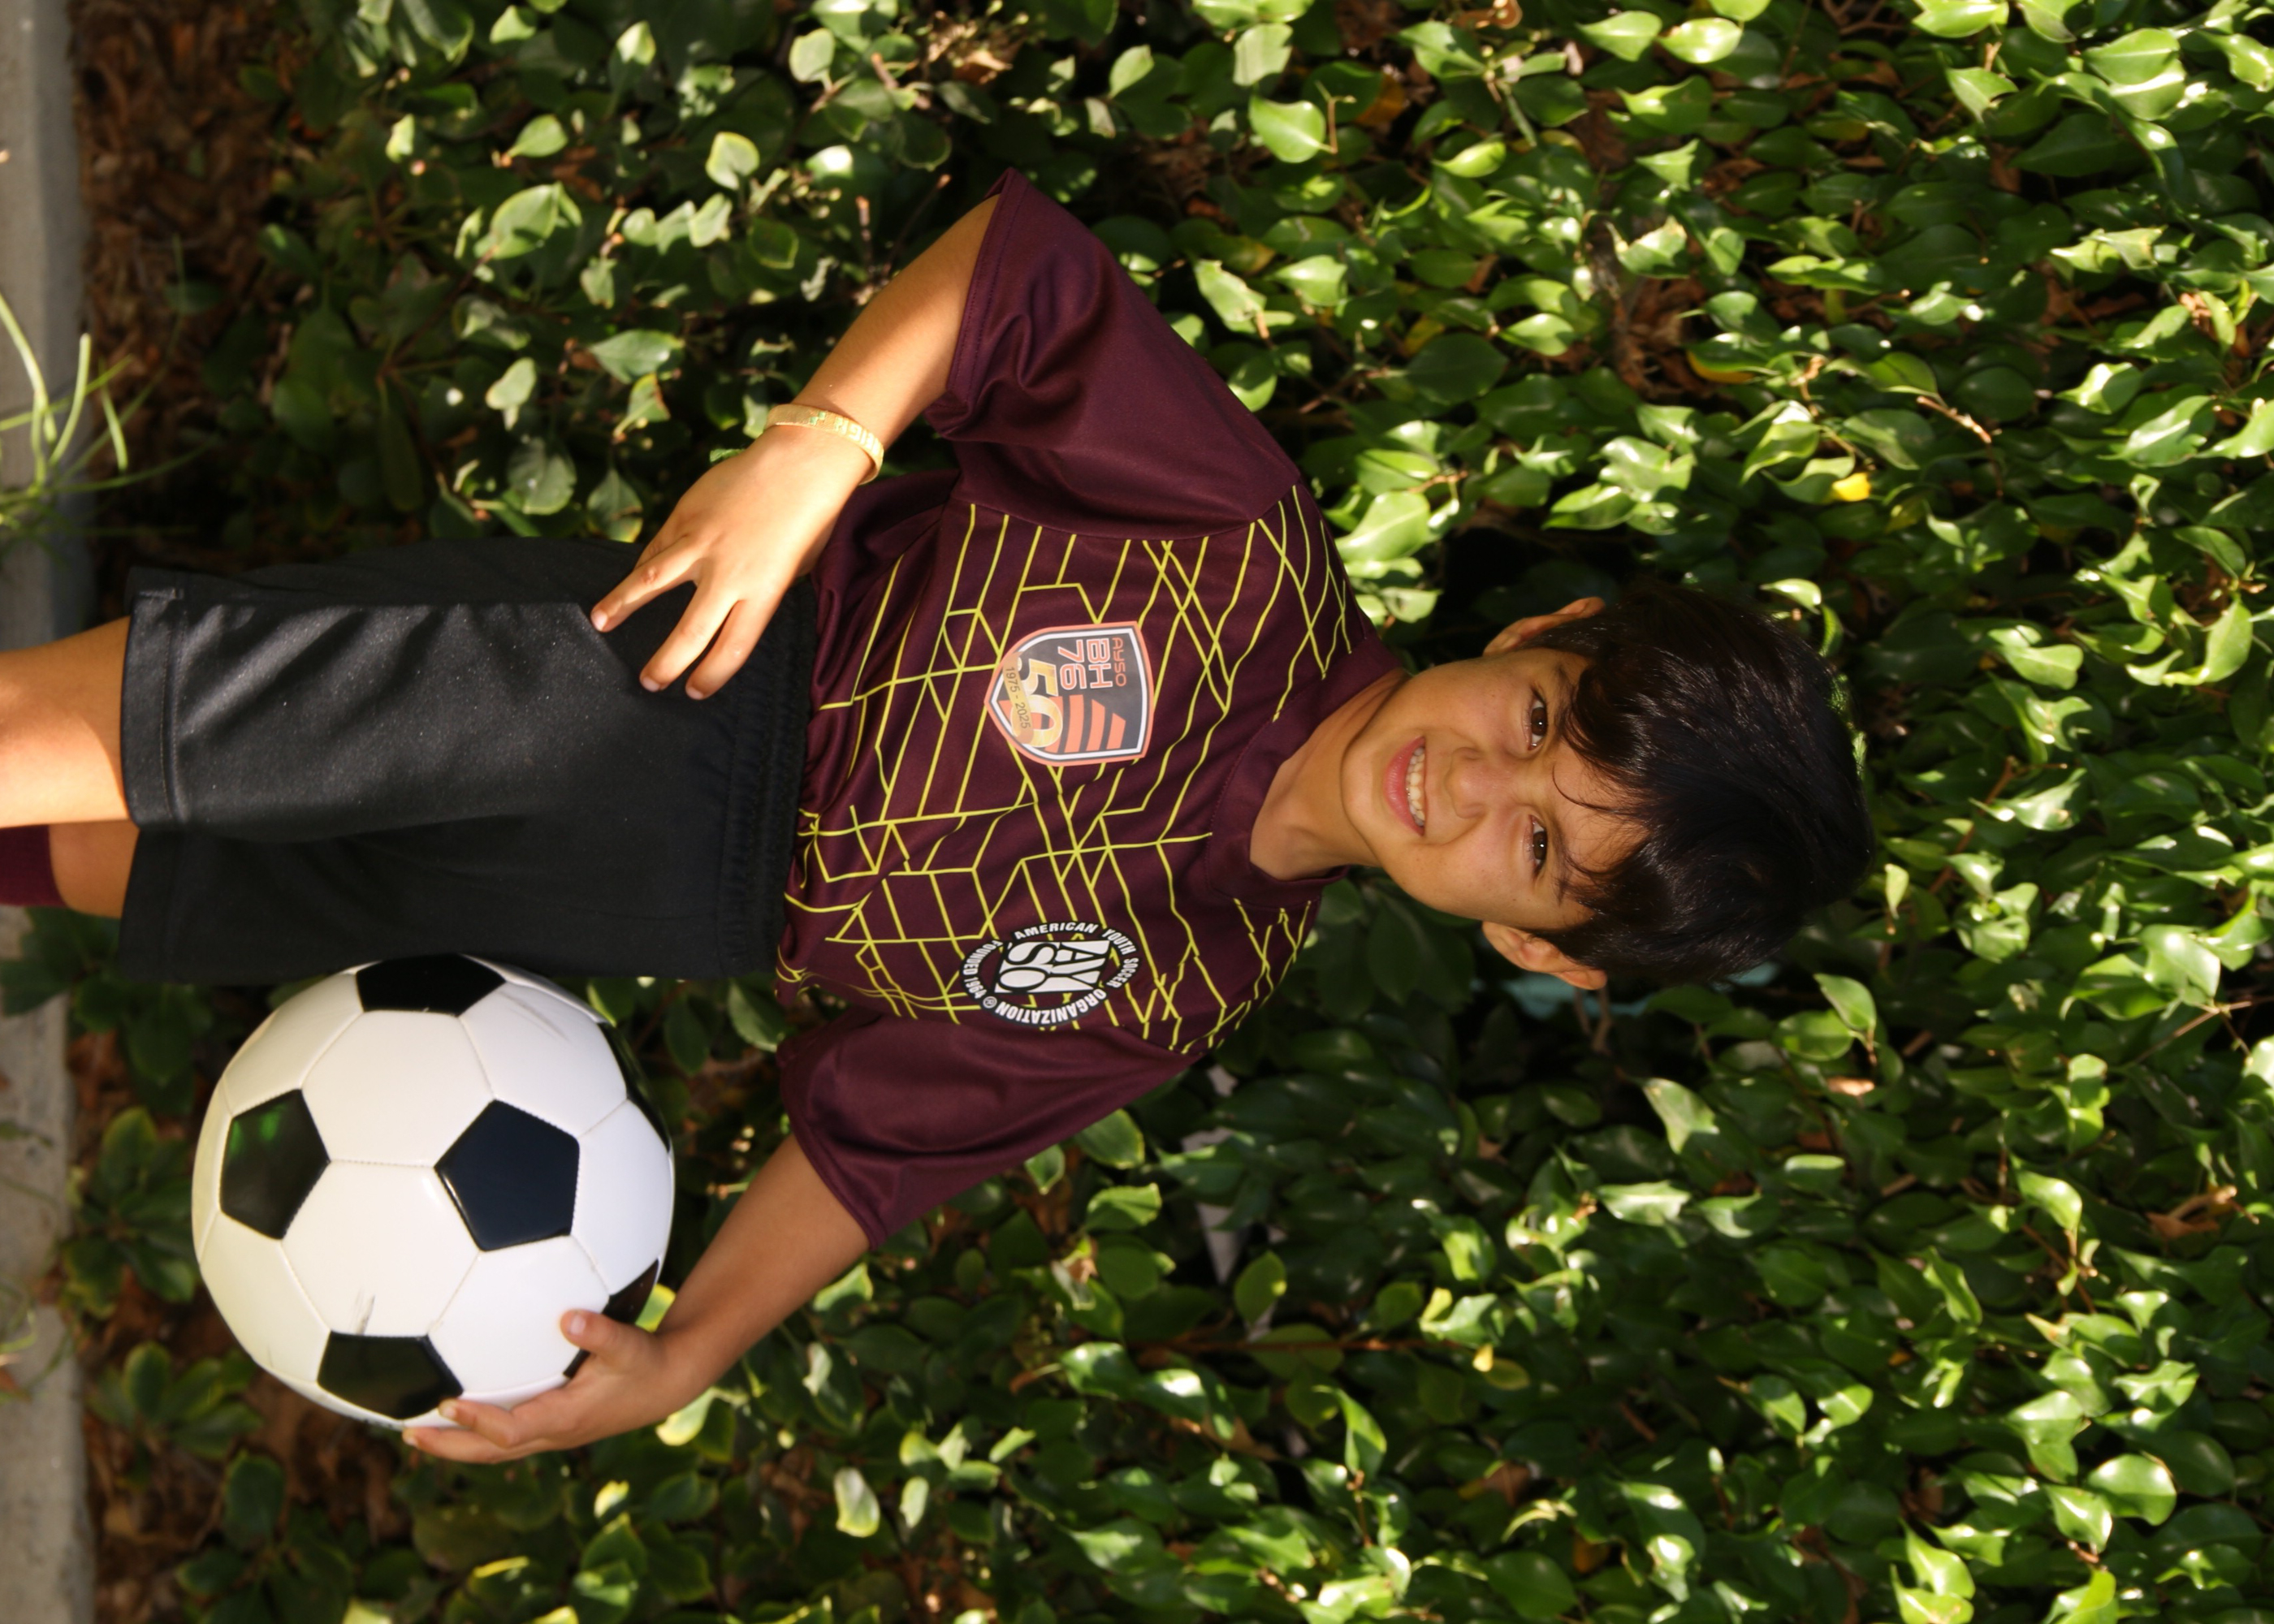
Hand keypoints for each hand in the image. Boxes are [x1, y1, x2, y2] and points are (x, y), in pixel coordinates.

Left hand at [403, 1309, 692, 1463]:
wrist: (667, 1383)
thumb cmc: (647, 1362)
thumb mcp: (630, 1344)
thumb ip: (600, 1331)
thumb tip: (568, 1317)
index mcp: (565, 1418)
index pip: (509, 1431)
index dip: (476, 1421)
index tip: (445, 1402)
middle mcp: (554, 1433)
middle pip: (490, 1453)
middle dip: (449, 1448)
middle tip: (409, 1437)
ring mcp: (553, 1434)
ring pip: (495, 1451)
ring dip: (456, 1444)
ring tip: (418, 1434)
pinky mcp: (554, 1425)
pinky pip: (506, 1437)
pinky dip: (477, 1431)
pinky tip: (460, 1412)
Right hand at [590, 424, 871, 698]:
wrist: (798, 464)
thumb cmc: (807, 520)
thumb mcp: (794, 568)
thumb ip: (759, 591)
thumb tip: (726, 606)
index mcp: (763, 593)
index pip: (732, 648)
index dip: (711, 675)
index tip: (694, 692)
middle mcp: (729, 574)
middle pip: (691, 631)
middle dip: (665, 663)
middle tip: (648, 683)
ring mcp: (702, 544)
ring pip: (652, 581)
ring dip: (622, 605)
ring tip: (599, 623)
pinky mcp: (686, 516)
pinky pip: (658, 547)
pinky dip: (640, 565)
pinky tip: (627, 580)